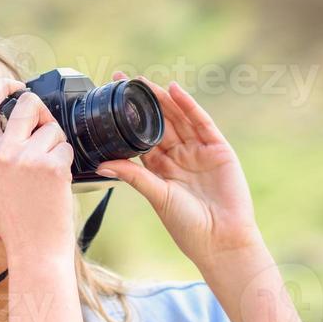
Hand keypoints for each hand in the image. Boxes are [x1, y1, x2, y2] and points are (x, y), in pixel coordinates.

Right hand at [0, 79, 76, 264]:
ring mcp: (29, 159)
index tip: (12, 84)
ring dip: (56, 143)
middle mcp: (4, 154)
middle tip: (45, 126)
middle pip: (27, 104)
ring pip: (52, 128)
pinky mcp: (52, 167)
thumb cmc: (13, 225)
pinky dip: (66, 161)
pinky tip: (58, 182)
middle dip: (41, 110)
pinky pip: (65, 147)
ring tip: (49, 171)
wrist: (35, 248)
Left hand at [96, 75, 261, 269]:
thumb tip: (101, 165)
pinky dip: (189, 106)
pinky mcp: (218, 150)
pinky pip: (202, 123)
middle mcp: (179, 157)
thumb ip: (134, 176)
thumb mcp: (157, 196)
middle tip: (124, 81)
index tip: (112, 101)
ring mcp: (199, 151)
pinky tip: (175, 91)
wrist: (221, 240)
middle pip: (160, 123)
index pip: (141, 137)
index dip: (128, 120)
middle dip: (143, 103)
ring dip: (163, 100)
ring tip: (145, 83)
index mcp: (160, 170)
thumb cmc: (188, 226)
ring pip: (179, 118)